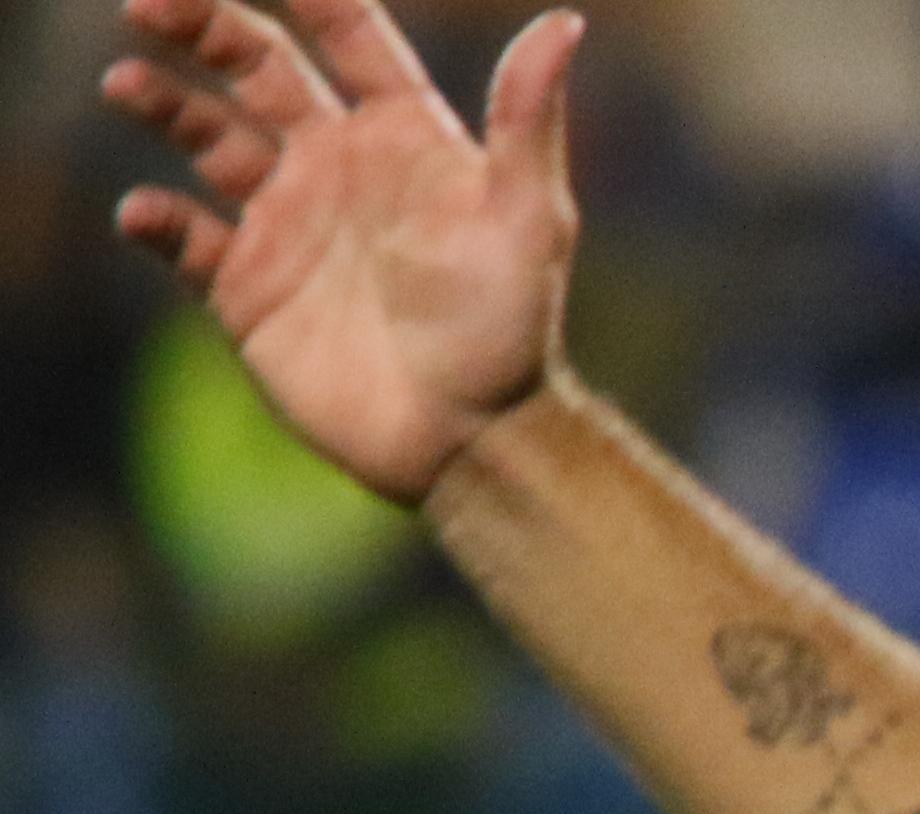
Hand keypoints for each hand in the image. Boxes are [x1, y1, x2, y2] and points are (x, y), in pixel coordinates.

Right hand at [102, 0, 579, 507]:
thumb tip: (565, 22)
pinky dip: (155, 218)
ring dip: (164, 103)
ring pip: (206, 135)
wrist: (472, 438)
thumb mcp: (528, 216)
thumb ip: (528, 118)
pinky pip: (183, 236)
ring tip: (127, 84)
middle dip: (203, 26)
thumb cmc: (509, 326)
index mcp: (403, 135)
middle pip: (256, 67)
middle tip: (147, 5)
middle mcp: (336, 165)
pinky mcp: (248, 286)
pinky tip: (145, 211)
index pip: (349, 36)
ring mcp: (287, 222)